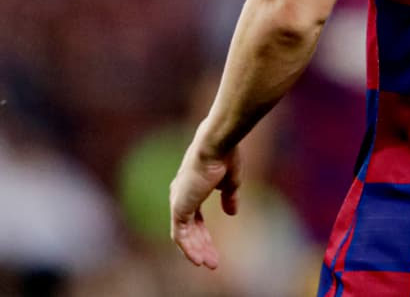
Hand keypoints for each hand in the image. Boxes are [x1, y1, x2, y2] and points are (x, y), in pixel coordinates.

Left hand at [169, 138, 241, 268]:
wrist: (216, 146)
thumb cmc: (225, 156)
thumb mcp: (231, 182)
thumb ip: (229, 197)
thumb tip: (231, 212)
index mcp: (192, 187)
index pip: (195, 217)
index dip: (204, 234)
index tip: (214, 248)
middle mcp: (182, 194)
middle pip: (191, 228)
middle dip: (203, 245)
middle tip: (213, 262)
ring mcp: (179, 201)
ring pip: (185, 235)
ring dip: (197, 250)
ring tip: (210, 264)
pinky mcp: (179, 207)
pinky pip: (180, 235)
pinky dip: (188, 248)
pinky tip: (198, 259)